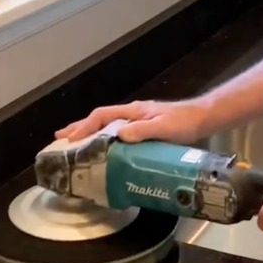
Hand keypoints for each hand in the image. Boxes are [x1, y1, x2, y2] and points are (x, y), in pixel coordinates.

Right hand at [55, 99, 211, 142]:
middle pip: (99, 119)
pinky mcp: (144, 131)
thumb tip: (119, 135)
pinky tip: (103, 151)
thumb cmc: (185, 122)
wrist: (203, 119)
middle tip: (60, 139)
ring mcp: (138, 122)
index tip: (69, 139)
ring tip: (74, 145)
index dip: (83, 127)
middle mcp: (132, 115)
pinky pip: (118, 135)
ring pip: (107, 127)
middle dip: (79, 128)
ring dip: (90, 135)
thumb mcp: (164, 128)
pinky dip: (105, 141)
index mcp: (133, 112)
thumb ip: (143, 131)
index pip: (101, 116)